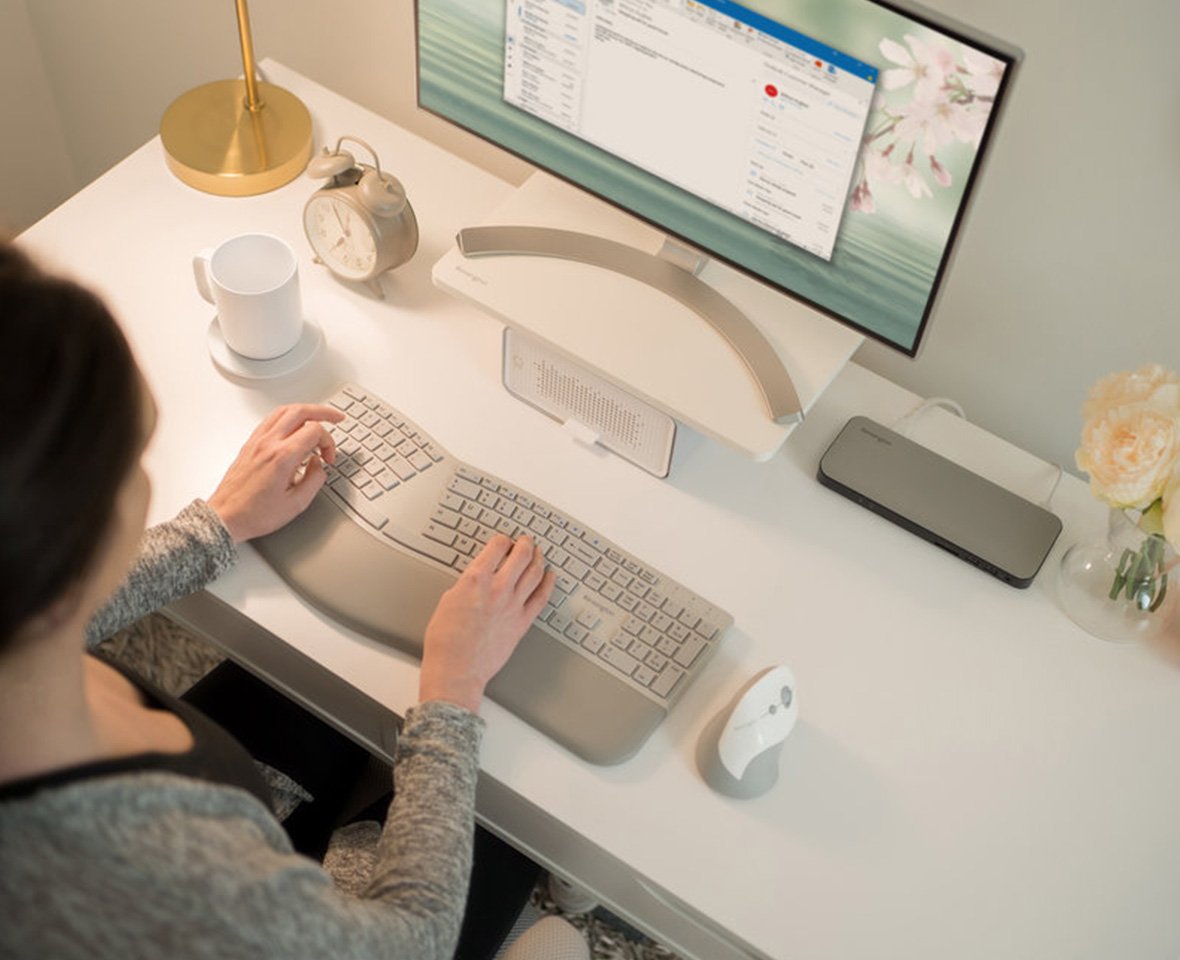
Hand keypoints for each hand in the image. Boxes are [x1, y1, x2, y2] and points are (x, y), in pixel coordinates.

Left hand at [207, 404, 344, 542]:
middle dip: (323, 412)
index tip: (328, 458)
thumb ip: (314, 480)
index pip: (314, 430)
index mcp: (282, 457)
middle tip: (336, 417)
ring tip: (317, 416)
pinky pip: (271, 419)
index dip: (329, 442)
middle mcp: (268, 443)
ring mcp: (257, 441)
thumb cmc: (254, 514)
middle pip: (300, 411)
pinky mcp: (250, 444)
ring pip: (284, 410)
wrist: (225, 517)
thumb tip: (319, 465)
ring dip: (305, 410)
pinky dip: (288, 416)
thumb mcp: (296, 504)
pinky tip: (294, 425)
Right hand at [420, 534, 555, 712]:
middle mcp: (498, 588)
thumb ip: (466, 586)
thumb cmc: (446, 642)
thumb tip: (475, 582)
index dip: (501, 540)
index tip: (503, 541)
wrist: (456, 670)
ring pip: (535, 573)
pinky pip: (542, 597)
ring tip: (539, 554)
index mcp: (476, 580)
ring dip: (538, 559)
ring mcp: (513, 605)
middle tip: (526, 541)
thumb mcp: (447, 602)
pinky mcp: (522, 623)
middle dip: (525, 544)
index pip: (496, 547)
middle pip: (521, 555)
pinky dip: (548, 583)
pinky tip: (551, 577)